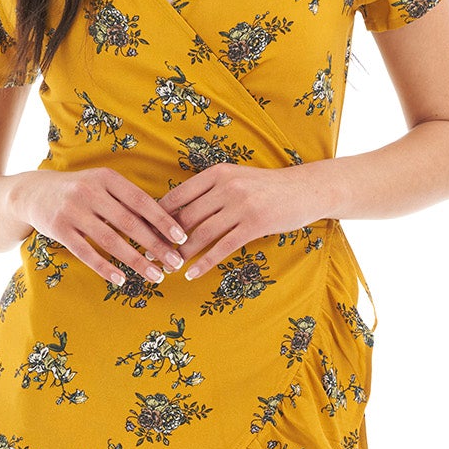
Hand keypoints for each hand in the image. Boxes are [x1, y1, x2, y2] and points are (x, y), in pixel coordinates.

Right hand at [9, 169, 189, 285]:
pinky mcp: (59, 229)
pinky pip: (86, 252)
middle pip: (129, 223)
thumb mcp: (102, 185)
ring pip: (110, 241)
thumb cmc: (79, 190)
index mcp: (107, 178)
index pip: (141, 201)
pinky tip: (121, 280)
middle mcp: (90, 192)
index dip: (163, 220)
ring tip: (155, 276)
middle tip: (175, 263)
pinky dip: (104, 267)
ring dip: (136, 261)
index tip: (181, 238)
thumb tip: (163, 224)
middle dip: (155, 246)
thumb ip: (127, 200)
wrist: (34, 192)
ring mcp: (73, 211)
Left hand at [156, 163, 323, 281]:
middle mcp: (226, 187)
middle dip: (164, 239)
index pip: (177, 195)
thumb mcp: (235, 178)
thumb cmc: (266, 187)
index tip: (144, 232)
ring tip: (167, 267)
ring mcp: (240, 205)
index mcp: (216, 173)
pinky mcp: (254, 224)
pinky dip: (204, 263)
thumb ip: (209, 191)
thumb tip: (176, 212)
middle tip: (149, 254)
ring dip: (181, 254)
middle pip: (186, 217)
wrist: (304, 189)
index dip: (157, 216)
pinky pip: (223, 247)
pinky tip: (192, 274)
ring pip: (201, 234)